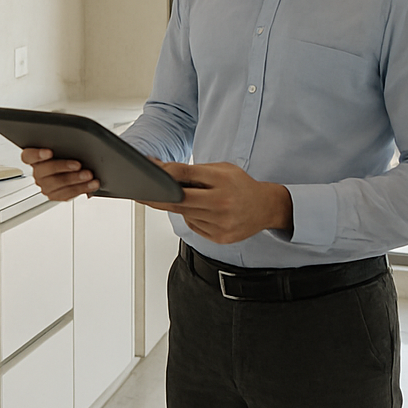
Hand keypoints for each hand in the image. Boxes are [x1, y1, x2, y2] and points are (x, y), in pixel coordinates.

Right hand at [21, 147, 99, 200]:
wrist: (76, 168)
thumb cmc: (67, 154)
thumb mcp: (64, 147)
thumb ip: (63, 145)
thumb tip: (75, 142)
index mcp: (34, 157)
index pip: (28, 156)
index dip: (36, 155)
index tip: (49, 152)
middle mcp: (38, 172)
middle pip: (44, 171)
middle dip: (63, 167)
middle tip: (78, 165)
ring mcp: (45, 185)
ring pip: (57, 184)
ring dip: (75, 180)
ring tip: (88, 175)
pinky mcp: (56, 195)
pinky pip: (67, 194)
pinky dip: (82, 188)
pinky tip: (91, 184)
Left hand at [142, 161, 292, 244]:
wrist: (266, 207)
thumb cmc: (241, 185)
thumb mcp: (222, 169)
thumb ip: (196, 171)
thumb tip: (164, 170)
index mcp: (222, 181)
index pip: (186, 175)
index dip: (165, 173)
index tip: (150, 172)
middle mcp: (221, 202)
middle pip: (179, 201)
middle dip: (157, 197)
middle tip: (141, 194)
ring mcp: (220, 222)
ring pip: (185, 215)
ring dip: (178, 207)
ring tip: (187, 199)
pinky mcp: (220, 237)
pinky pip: (193, 226)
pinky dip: (191, 218)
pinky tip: (201, 211)